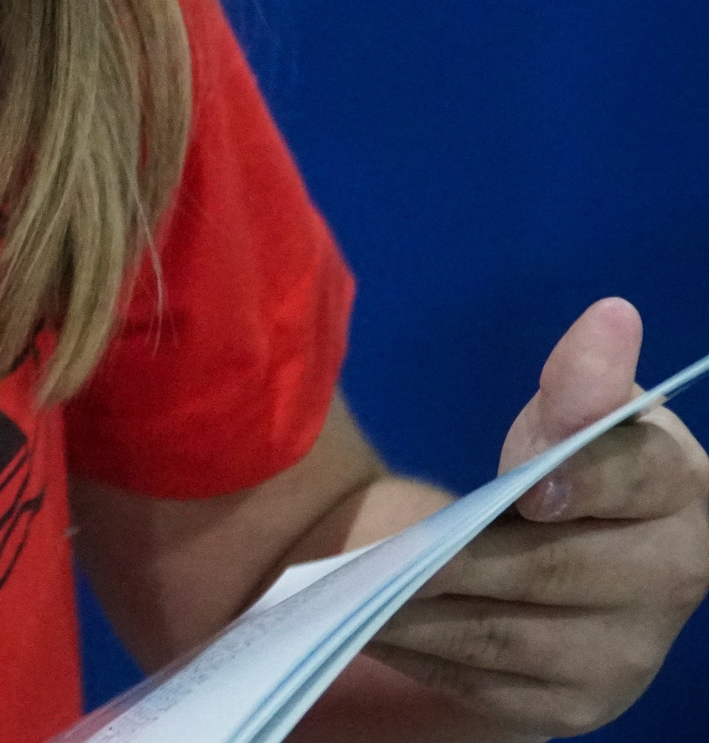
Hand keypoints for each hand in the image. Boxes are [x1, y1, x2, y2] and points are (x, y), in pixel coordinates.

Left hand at [368, 299, 708, 736]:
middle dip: (456, 562)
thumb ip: (579, 379)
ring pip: (502, 636)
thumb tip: (609, 317)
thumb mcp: (575, 411)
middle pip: (550, 573)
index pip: (636, 480)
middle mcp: (671, 580)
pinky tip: (368, 625)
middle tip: (378, 555)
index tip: (532, 489)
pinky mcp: (574, 703)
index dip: (585, 484)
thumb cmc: (573, 467)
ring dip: (417, 615)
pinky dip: (418, 653)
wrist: (581, 554)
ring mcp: (625, 654)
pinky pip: (481, 683)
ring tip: (346, 591)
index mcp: (682, 492)